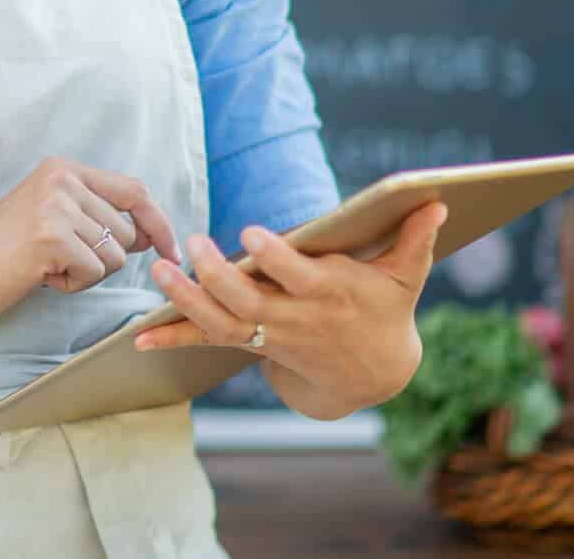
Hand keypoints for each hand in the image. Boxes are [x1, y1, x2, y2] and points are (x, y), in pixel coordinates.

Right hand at [0, 157, 182, 325]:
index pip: (135, 191)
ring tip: (44, 265)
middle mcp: (62, 179)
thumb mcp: (50, 217)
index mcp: (63, 169)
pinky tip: (38, 275)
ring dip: (85, 273)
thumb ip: (94, 215)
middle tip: (58, 261)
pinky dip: (71, 284)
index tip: (171, 252)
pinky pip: (93, 273)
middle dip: (104, 259)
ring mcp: (56, 205)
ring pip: (114, 257)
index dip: (159, 224)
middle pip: (127, 232)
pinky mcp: (50, 236)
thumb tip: (151, 232)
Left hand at [131, 202, 448, 420]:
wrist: (371, 373)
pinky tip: (137, 336)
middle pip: (249, 302)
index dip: (275, 258)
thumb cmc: (385, 309)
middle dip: (218, 276)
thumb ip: (415, 239)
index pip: (298, 277)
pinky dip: (171, 338)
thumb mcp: (404, 277)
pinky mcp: (248, 343)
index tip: (252, 234)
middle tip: (194, 244)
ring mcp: (268, 334)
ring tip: (159, 273)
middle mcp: (293, 317)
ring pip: (220, 324)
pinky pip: (205, 341)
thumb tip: (435, 200)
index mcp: (329, 293)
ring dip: (185, 302)